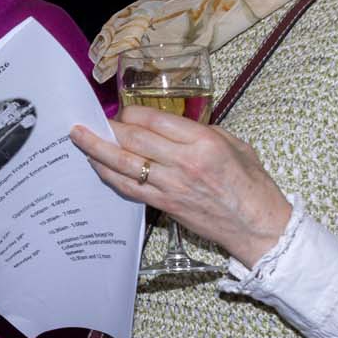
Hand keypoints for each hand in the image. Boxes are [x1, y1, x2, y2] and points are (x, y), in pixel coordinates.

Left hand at [70, 105, 290, 266]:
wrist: (259, 226)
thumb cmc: (252, 184)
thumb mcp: (234, 144)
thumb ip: (202, 130)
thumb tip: (171, 125)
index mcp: (203, 142)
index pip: (155, 121)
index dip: (132, 113)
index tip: (123, 111)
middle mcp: (183, 163)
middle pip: (134, 140)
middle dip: (108, 128)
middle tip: (90, 120)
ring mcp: (171, 186)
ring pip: (124, 164)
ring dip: (97, 150)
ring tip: (78, 138)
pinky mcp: (164, 205)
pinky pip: (129, 188)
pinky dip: (109, 175)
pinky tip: (97, 165)